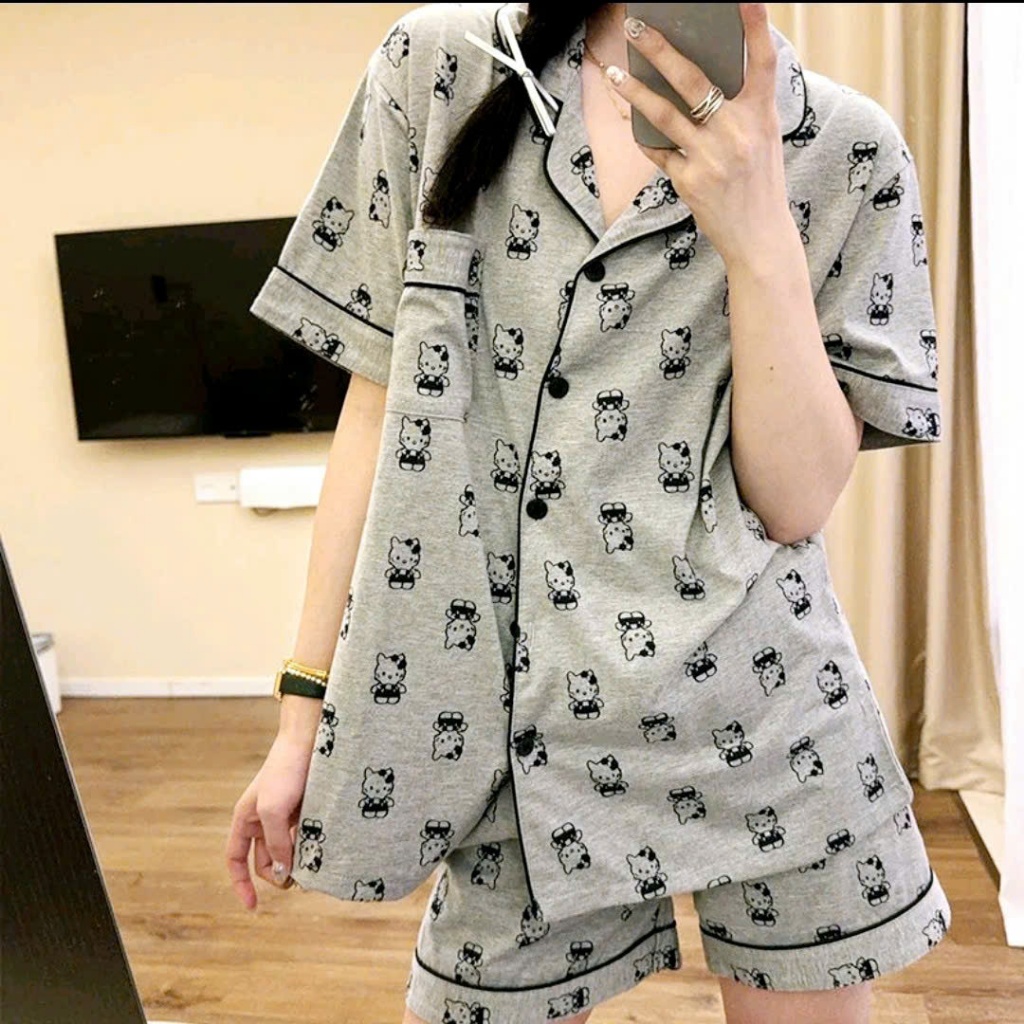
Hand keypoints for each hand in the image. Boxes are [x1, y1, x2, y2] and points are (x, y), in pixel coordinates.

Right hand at [225, 730, 314, 909]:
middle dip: (278, 874)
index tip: (253, 908)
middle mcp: (262, 820)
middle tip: (298, 880)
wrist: (309, 742)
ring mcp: (285, 817)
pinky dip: (310, 849)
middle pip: (265, 861)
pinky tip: (321, 854)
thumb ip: (276, 843)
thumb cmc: (285, 772)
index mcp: (245, 819)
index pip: (235, 860)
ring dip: (297, 863)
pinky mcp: (305, 812)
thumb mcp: (274, 810)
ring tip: (312, 869)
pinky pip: (304, 839)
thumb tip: (283, 873)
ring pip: (287, 852)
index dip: (241, 884)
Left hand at [610, 3, 799, 270]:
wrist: (759, 238)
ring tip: (614, 73)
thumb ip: (741, 109)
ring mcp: (712, 157)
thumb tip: (699, 81)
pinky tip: (629, 119)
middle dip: (661, 49)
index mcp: (761, 116)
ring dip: (634, 91)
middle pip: (694, 80)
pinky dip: (643, 135)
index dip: (756, 26)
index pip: (762, 62)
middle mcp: (737, 132)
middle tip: (637, 28)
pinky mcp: (691, 181)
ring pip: (664, 114)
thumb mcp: (762, 140)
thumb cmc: (759, 185)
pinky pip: (658, 151)